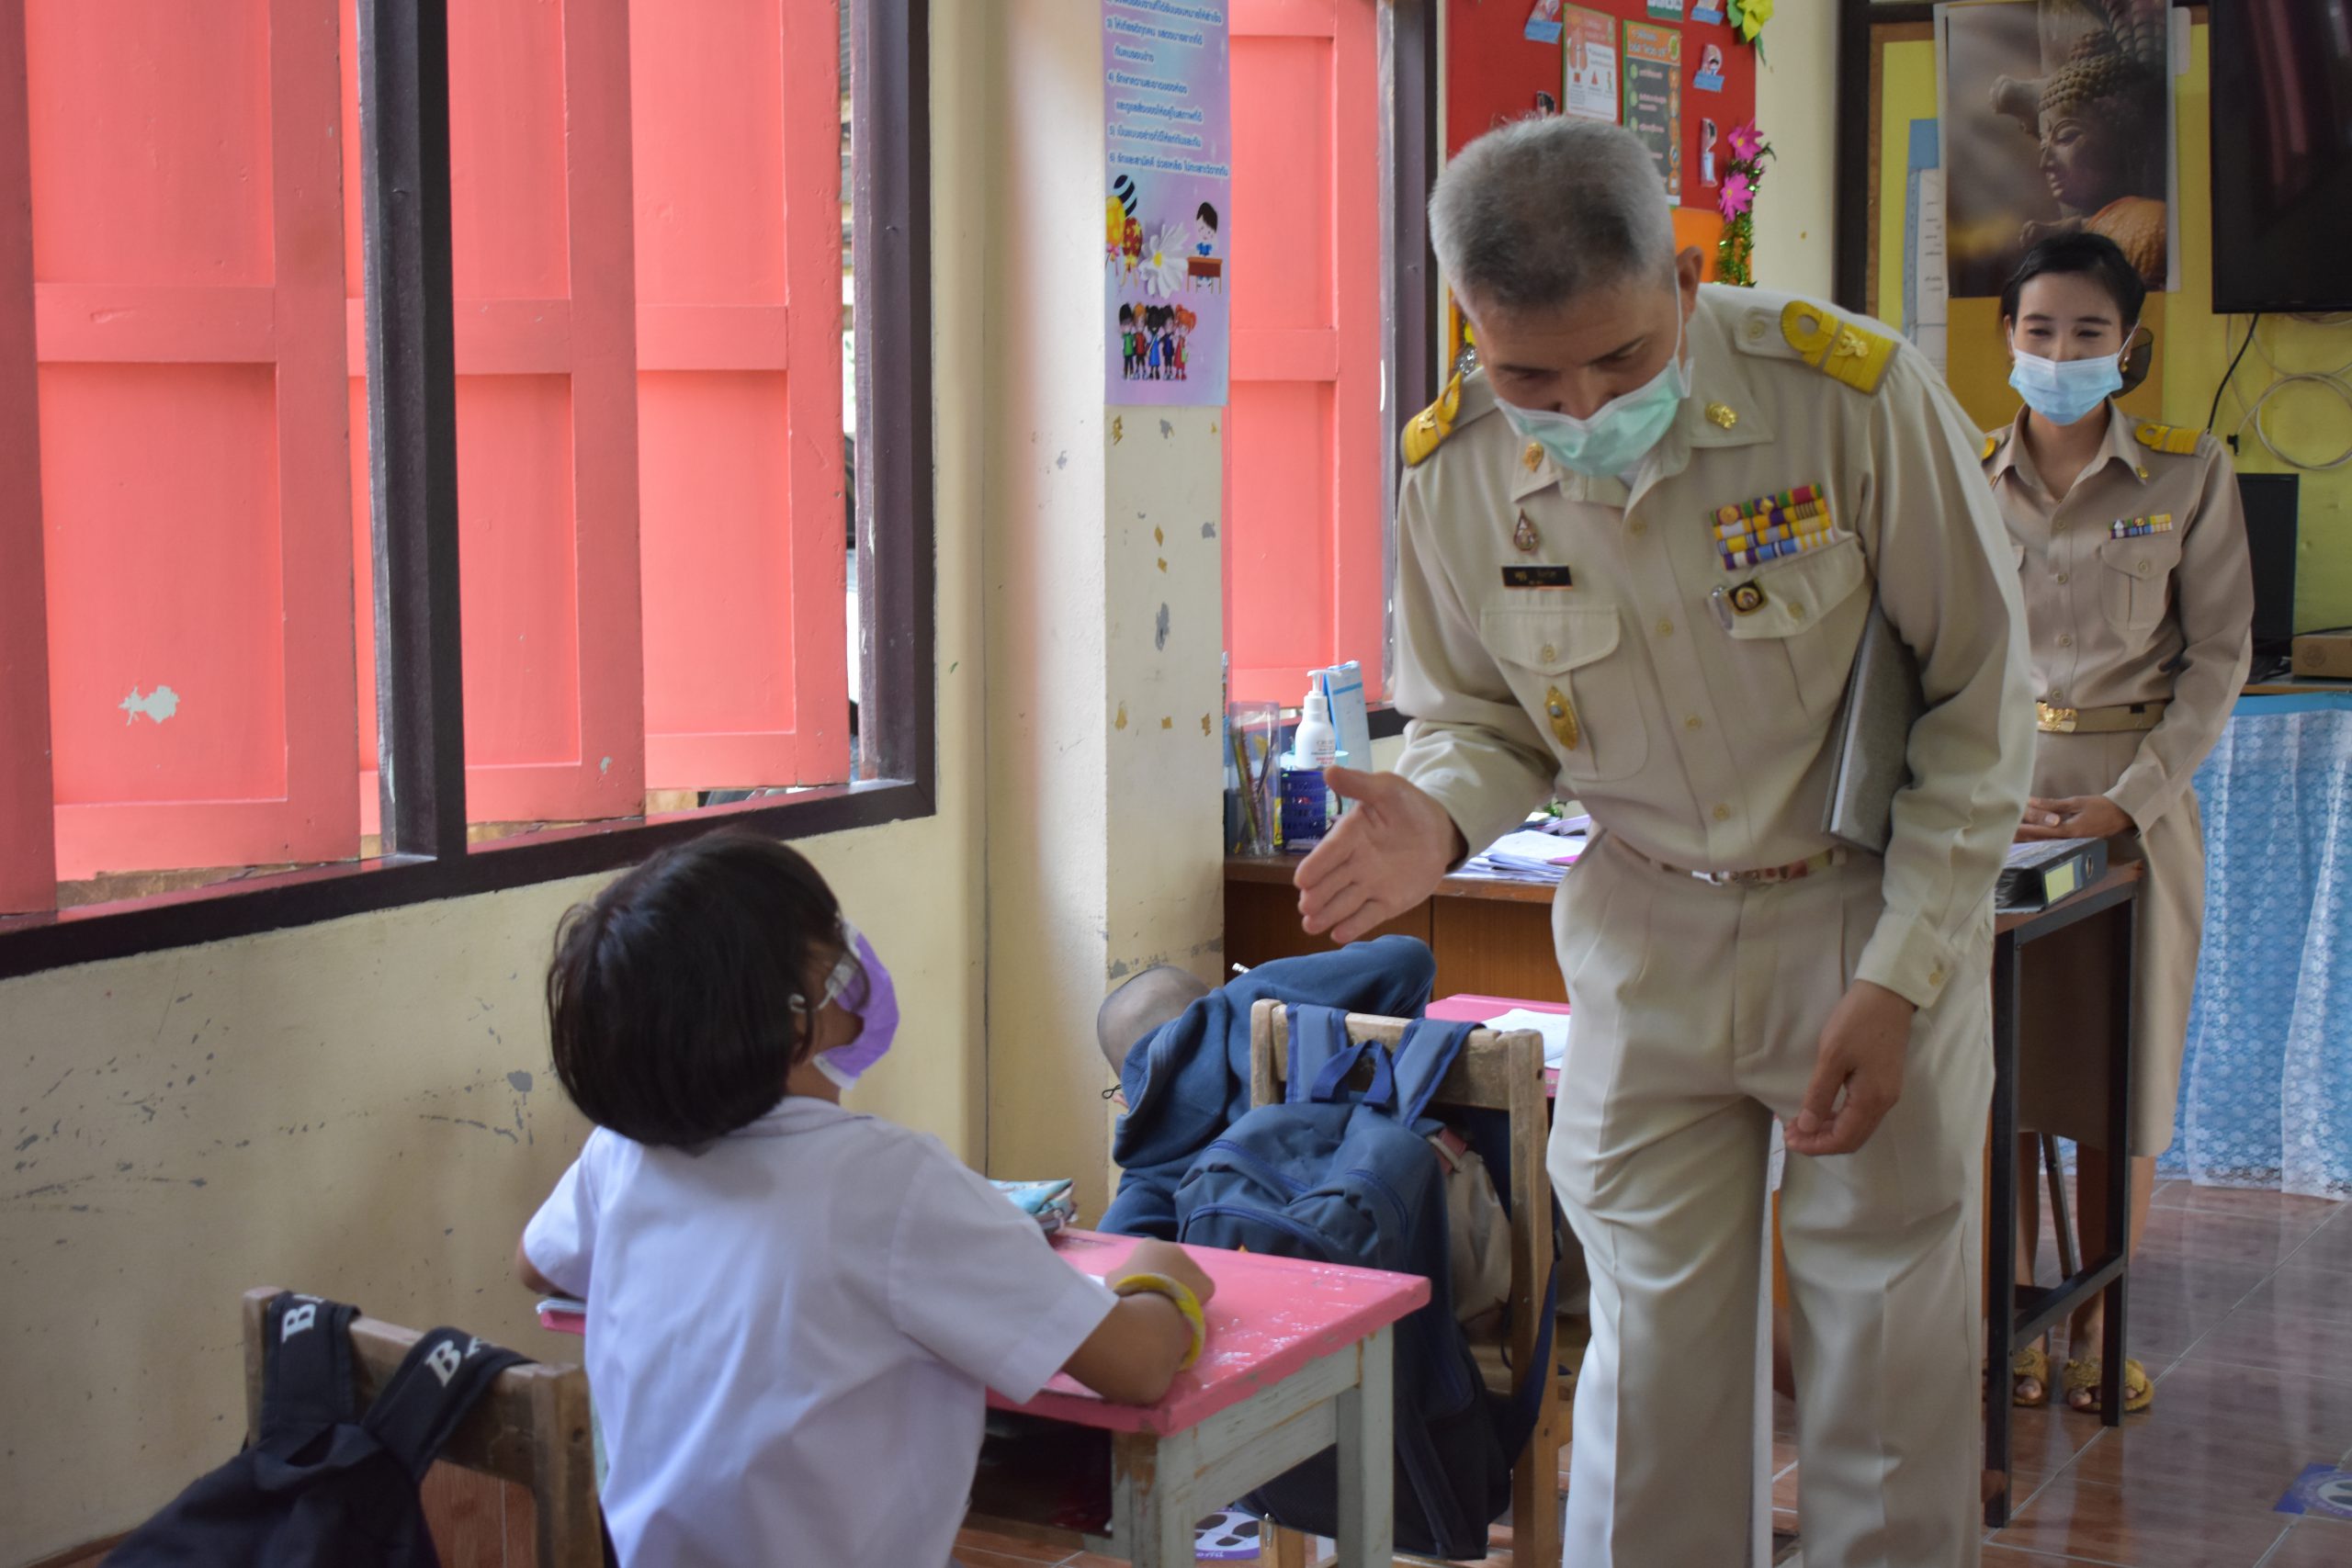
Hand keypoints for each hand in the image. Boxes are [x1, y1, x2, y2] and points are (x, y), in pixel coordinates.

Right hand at [1114, 1238, 1216, 1307]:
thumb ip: (1118, 1275)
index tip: (1143, 1288)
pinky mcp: (1206, 1283)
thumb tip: (1120, 1279)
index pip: (1149, 1256)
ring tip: (1171, 1307)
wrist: (1149, 1302)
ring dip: (1181, 1288)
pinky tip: (1185, 1311)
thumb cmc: (1127, 1288)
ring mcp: (1192, 1264)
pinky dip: (1196, 1300)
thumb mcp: (1112, 1279)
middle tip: (1158, 1298)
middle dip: (1167, 1278)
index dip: (1146, 1272)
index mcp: (1149, 1245)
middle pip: (1171, 1265)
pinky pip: (1202, 1291)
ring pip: (1187, 1277)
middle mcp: (1174, 1249)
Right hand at [1295, 768, 1464, 942]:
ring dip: (1328, 914)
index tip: (1301, 881)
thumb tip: (1328, 771)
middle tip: (1306, 908)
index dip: (1315, 866)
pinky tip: (1338, 935)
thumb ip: (1360, 784)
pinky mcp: (1385, 903)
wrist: (1438, 832)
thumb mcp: (1387, 788)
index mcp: (1350, 835)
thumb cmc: (1408, 807)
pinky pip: (1367, 916)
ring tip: (1312, 926)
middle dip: (1317, 896)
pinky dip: (1354, 926)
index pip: (1330, 852)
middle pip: (1331, 882)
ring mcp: (1368, 885)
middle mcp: (1353, 863)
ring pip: (1344, 902)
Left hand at [1785, 981, 1915, 1156]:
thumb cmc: (1857, 1022)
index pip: (1843, 1139)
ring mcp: (1887, 1094)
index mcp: (1872, 1099)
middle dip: (1820, 1142)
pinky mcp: (1885, 1084)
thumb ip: (1820, 1094)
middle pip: (1852, 1139)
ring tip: (1800, 1125)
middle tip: (1790, 1134)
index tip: (1789, 1140)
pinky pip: (1861, 1114)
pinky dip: (1839, 1119)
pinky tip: (1820, 1111)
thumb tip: (1808, 1127)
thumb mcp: (1832, 1056)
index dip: (1815, 1146)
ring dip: (1829, 1131)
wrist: (1887, 996)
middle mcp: (1884, 1103)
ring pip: (1857, 1128)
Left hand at [2014, 794, 2133, 842]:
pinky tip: (2029, 840)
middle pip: (2041, 841)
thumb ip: (2051, 804)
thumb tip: (2029, 802)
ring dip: (2029, 841)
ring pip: (2046, 843)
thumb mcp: (2075, 802)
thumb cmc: (2100, 806)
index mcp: (2071, 830)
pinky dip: (2040, 841)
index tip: (2009, 828)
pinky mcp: (2074, 843)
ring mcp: (2072, 844)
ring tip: (2011, 839)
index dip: (2025, 830)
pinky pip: (2053, 843)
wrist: (2122, 815)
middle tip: (2003, 837)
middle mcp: (2070, 841)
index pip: (2042, 831)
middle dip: (2022, 838)